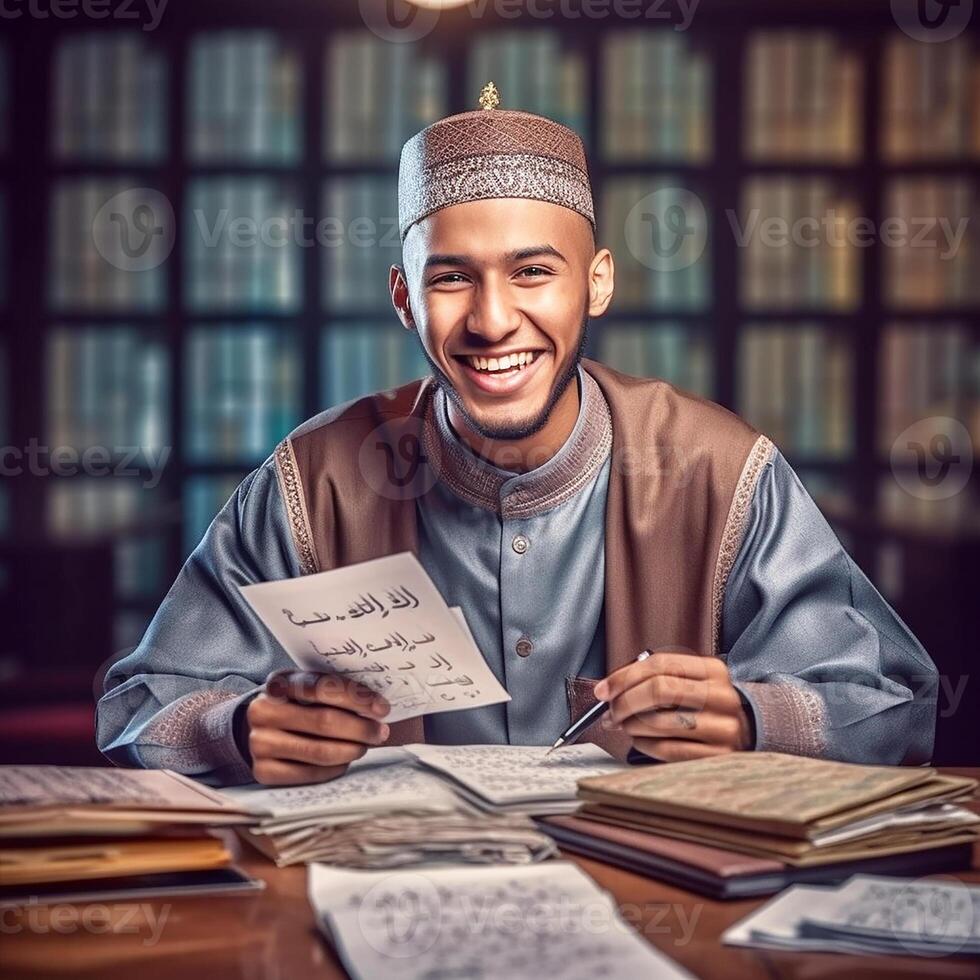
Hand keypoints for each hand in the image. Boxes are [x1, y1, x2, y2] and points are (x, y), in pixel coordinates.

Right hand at [246, 670, 390, 785]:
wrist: (257, 730)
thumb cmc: (295, 706)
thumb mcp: (306, 690)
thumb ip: (333, 691)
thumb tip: (376, 707)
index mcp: (279, 682)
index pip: (322, 686)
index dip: (356, 697)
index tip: (381, 708)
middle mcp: (263, 711)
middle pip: (324, 721)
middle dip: (360, 728)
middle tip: (381, 732)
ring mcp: (260, 743)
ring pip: (319, 751)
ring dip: (351, 750)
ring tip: (365, 746)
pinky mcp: (263, 771)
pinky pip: (310, 774)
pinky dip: (334, 768)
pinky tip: (344, 760)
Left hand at [592, 649, 751, 761]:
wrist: (744, 733)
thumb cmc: (701, 705)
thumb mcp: (687, 682)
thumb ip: (652, 679)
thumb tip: (606, 691)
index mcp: (713, 669)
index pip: (659, 664)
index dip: (624, 677)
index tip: (603, 691)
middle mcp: (722, 696)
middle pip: (659, 690)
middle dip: (625, 702)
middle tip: (611, 712)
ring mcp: (723, 728)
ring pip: (660, 722)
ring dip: (632, 725)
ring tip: (626, 726)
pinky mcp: (718, 756)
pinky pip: (667, 750)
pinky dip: (644, 745)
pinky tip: (641, 741)